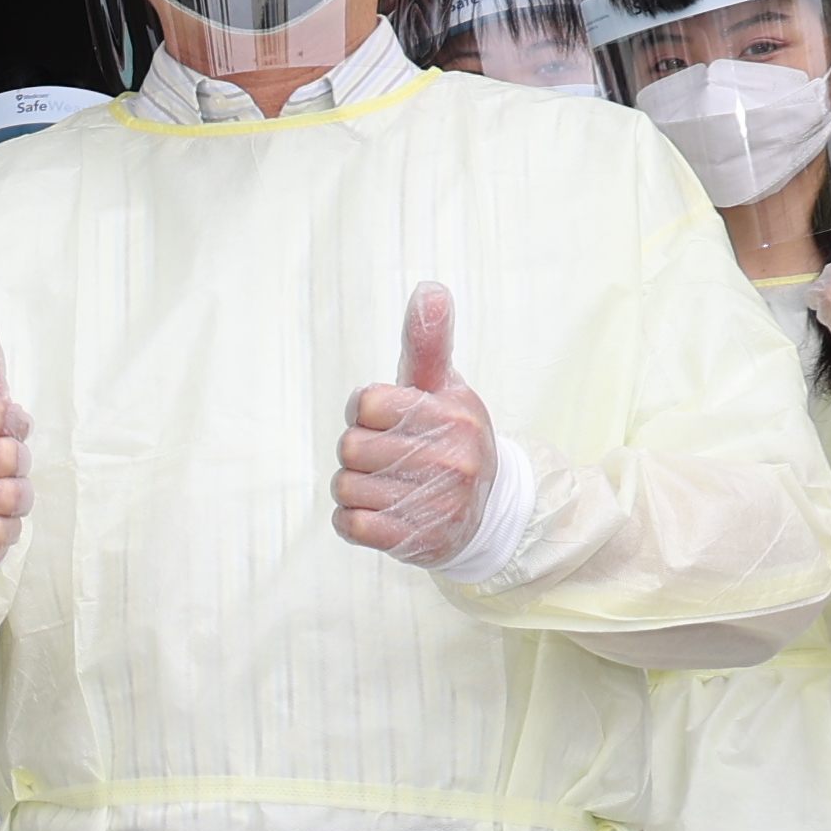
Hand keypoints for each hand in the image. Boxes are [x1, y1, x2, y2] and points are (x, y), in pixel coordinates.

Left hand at [333, 285, 507, 567]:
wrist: (485, 513)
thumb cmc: (450, 437)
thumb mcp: (443, 387)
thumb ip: (428, 342)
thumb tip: (430, 290)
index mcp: (453, 415)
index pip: (365, 404)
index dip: (364, 412)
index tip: (384, 419)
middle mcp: (451, 459)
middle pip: (350, 447)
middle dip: (358, 451)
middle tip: (387, 457)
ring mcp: (436, 503)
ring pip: (344, 487)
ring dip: (354, 487)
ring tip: (386, 485)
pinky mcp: (416, 540)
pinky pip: (350, 525)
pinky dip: (352, 520)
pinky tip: (378, 511)